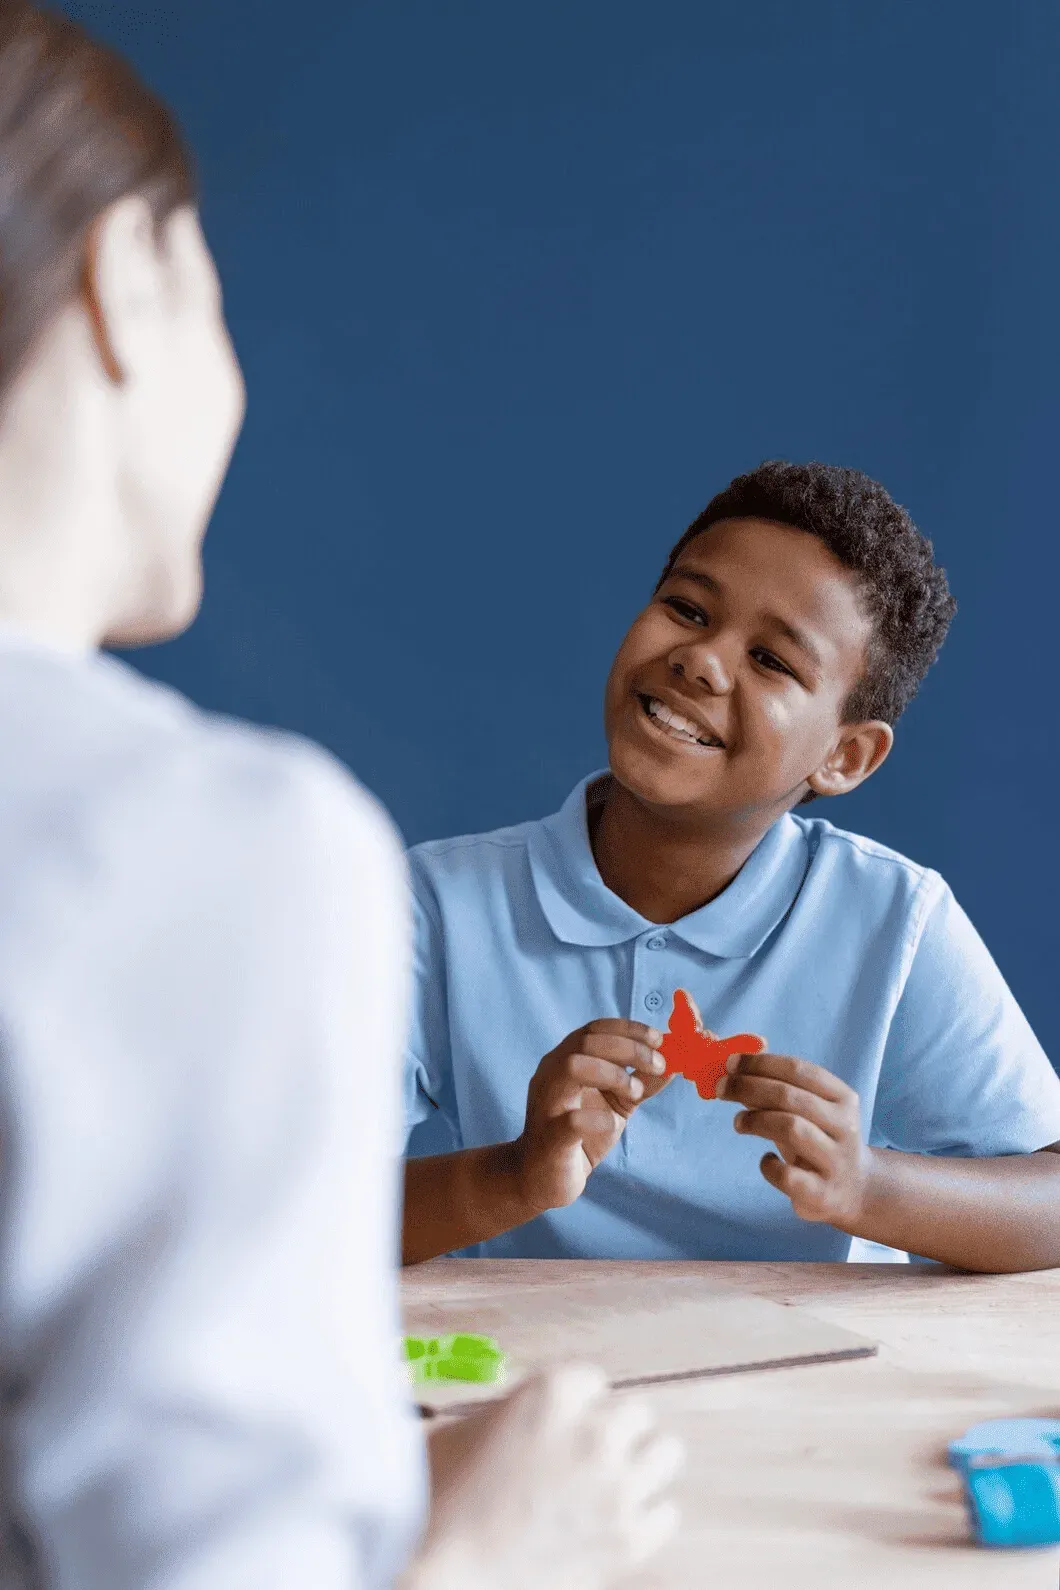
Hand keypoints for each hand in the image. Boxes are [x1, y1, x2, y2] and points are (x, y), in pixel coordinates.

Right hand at [409, 1364, 683, 1589]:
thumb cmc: (439, 1499)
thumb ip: (515, 1411)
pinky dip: (646, 1516)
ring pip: (666, 1453)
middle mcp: (593, 1431)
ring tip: (611, 1483)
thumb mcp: (468, 1427)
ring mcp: (615, 1486)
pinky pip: (666, 1514)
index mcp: (552, 1392)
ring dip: (639, 1465)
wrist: (439, 1572)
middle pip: (637, 1413)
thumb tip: (537, 1416)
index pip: (593, 1381)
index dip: (575, 1406)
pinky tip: (616, 1522)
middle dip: (613, 1431)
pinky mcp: (627, 1539)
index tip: (562, 1426)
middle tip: (587, 1456)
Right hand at [513, 1020, 674, 1213]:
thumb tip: (672, 1064)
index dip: (629, 1029)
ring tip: (634, 1093)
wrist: (540, 1179)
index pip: (595, 1029)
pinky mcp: (549, 1139)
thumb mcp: (616, 1105)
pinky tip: (612, 1124)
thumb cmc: (579, 1135)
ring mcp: (546, 1105)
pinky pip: (571, 1121)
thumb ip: (640, 1084)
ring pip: (572, 1066)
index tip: (658, 1039)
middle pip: (586, 1041)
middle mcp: (551, 1075)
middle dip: (629, 1049)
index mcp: (565, 1061)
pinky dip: (599, 1119)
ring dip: (613, 1074)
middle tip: (658, 1065)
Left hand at [717, 1051, 872, 1227]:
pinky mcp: (823, 1193)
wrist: (855, 1189)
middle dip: (748, 1087)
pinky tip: (766, 1160)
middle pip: (789, 1097)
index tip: (731, 1063)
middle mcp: (845, 1127)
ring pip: (791, 1128)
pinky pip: (788, 1175)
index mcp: (843, 1098)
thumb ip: (779, 1087)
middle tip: (722, 1088)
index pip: (799, 1070)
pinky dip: (768, 1165)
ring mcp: (836, 1161)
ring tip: (738, 1122)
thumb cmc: (821, 1140)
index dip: (760, 1063)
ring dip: (755, 1120)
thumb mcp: (809, 1111)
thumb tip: (736, 1065)